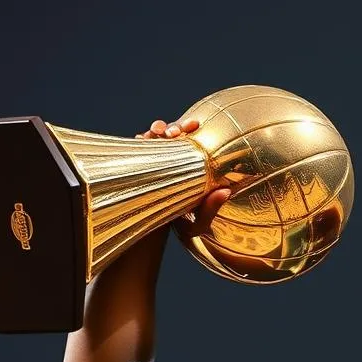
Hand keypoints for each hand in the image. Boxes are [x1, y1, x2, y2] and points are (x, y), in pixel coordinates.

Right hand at [135, 118, 229, 234]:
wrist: (155, 235)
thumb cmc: (181, 227)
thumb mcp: (197, 224)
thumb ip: (211, 209)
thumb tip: (226, 191)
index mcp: (190, 167)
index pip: (189, 141)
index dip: (190, 128)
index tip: (195, 126)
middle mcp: (171, 160)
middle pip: (171, 134)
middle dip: (173, 126)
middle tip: (175, 132)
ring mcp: (153, 161)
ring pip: (154, 137)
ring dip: (157, 129)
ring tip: (159, 133)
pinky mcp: (136, 165)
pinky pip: (137, 148)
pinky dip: (139, 140)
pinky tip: (141, 140)